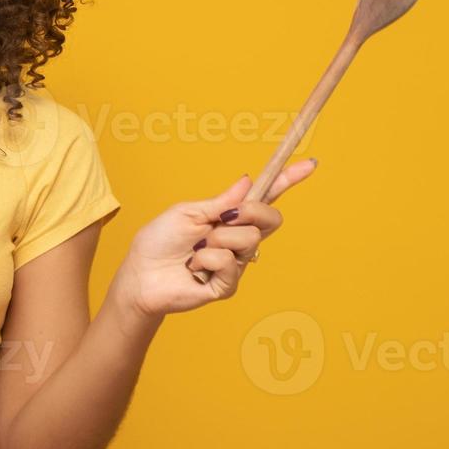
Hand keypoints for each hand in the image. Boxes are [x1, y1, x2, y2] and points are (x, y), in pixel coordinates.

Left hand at [105, 158, 317, 326]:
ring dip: (216, 239)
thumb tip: (249, 180)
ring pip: (249, 239)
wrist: (139, 275)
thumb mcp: (188, 212)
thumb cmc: (158, 241)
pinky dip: (206, 259)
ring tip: (195, 249)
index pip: (266, 198)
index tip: (309, 163)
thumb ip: (221, 202)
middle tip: (223, 218)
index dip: (287, 180)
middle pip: (271, 219)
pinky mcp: (227, 285)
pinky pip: (229, 263)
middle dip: (251, 212)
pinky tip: (192, 266)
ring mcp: (235, 264)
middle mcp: (237, 239)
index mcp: (229, 217)